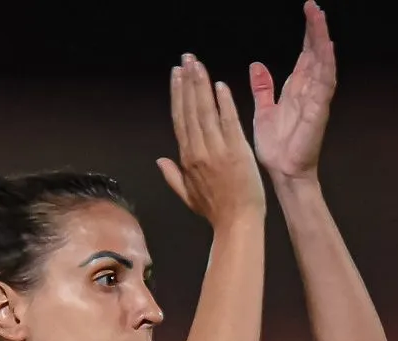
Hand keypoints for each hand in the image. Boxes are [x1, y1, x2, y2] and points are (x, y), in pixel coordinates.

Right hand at [157, 54, 265, 226]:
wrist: (238, 224)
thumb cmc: (216, 212)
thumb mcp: (188, 197)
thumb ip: (173, 177)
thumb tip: (160, 160)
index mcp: (187, 158)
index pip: (180, 119)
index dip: (177, 95)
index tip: (176, 76)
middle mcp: (199, 150)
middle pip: (190, 110)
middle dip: (187, 82)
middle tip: (186, 59)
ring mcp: (217, 150)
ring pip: (206, 111)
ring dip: (201, 85)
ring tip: (197, 65)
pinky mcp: (237, 151)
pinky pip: (229, 122)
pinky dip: (224, 103)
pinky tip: (220, 85)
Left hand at [249, 2, 335, 183]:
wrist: (282, 172)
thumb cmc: (276, 147)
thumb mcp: (264, 110)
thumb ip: (263, 88)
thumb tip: (257, 66)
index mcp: (296, 89)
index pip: (305, 56)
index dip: (307, 35)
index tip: (308, 12)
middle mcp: (309, 91)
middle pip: (316, 54)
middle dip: (316, 30)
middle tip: (313, 6)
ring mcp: (316, 99)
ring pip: (322, 63)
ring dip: (321, 39)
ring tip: (319, 16)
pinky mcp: (318, 110)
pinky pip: (325, 83)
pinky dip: (326, 64)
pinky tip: (326, 47)